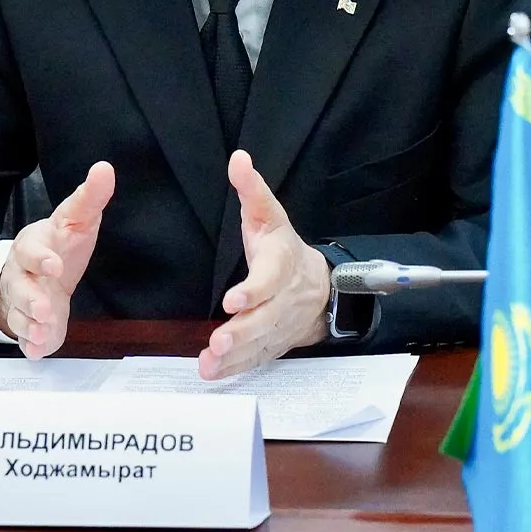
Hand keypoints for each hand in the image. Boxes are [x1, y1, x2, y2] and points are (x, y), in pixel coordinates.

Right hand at [0, 162, 114, 358]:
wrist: (37, 274)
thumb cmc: (60, 244)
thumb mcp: (76, 218)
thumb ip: (90, 197)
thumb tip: (105, 168)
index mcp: (34, 245)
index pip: (31, 248)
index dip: (40, 257)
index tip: (55, 265)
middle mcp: (22, 273)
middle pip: (19, 285)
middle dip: (30, 297)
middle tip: (45, 308)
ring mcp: (22, 301)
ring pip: (20, 313)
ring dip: (31, 323)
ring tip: (43, 330)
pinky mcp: (28, 324)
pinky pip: (24, 336)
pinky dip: (31, 344)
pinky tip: (39, 349)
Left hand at [198, 150, 330, 380]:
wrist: (320, 287)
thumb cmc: (283, 248)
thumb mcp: (270, 216)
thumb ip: (252, 191)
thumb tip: (238, 159)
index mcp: (282, 264)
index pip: (270, 278)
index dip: (253, 290)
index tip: (232, 300)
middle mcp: (285, 298)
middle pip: (266, 317)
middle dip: (243, 332)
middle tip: (219, 342)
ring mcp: (281, 324)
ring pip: (261, 343)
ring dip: (236, 356)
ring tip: (210, 364)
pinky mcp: (275, 343)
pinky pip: (258, 359)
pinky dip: (237, 368)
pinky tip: (213, 373)